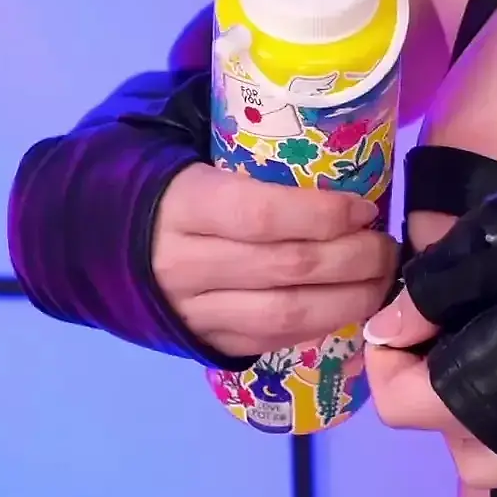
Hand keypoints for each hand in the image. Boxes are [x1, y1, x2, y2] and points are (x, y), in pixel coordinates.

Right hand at [151, 163, 396, 356]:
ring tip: (382, 279)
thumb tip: (344, 152)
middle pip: (287, 267)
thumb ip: (258, 162)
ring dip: (350, 299)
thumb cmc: (177, 193)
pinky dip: (323, 323)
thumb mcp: (201, 163)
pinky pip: (276, 339)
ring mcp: (194, 312)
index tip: (365, 208)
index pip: (262, 215)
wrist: (108, 249)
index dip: (323, 214)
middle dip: (354, 259)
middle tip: (387, 246)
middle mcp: (185, 264)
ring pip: (287, 314)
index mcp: (183, 206)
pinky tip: (350, 305)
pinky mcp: (209, 344)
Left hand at [391, 166, 496, 477]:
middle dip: (424, 382)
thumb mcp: (496, 239)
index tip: (408, 308)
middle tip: (448, 322)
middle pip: (433, 432)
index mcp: (478, 390)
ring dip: (464, 408)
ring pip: (479, 452)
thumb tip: (388, 327)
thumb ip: (430, 292)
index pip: (394, 401)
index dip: (386, 352)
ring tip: (484, 348)